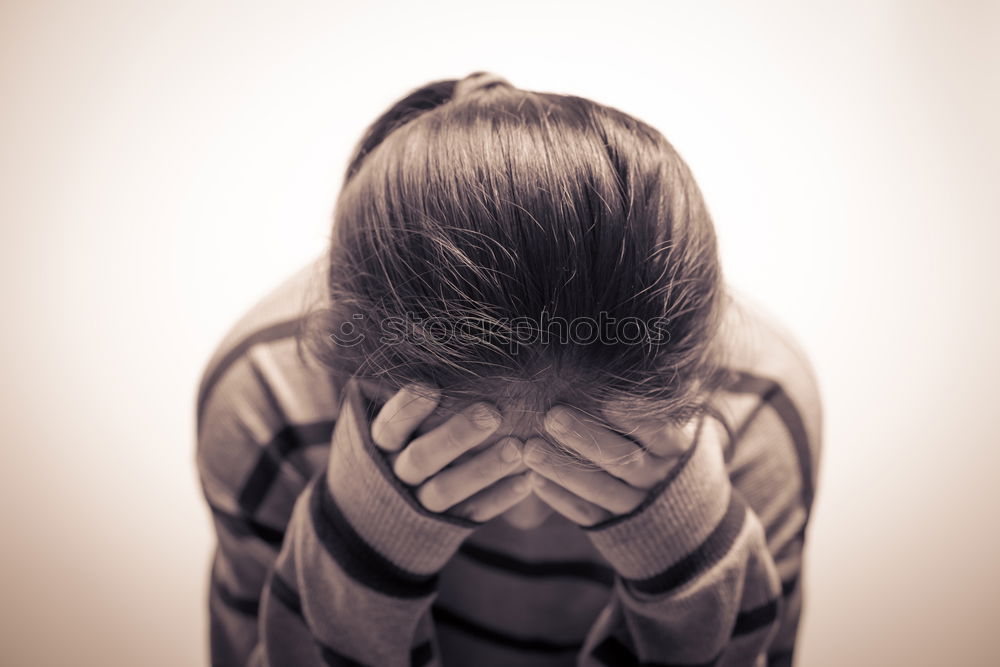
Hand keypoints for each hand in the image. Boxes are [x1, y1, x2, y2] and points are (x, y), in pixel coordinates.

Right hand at [362, 381, 531, 522]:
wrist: (376, 515)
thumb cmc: (396, 446)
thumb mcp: (389, 423)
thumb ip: (413, 399)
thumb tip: (446, 348)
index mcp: (379, 446)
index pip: (390, 428)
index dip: (408, 409)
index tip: (431, 387)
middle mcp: (395, 476)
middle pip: (421, 458)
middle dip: (456, 436)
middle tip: (491, 413)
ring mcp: (418, 506)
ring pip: (446, 490)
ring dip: (484, 469)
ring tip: (518, 448)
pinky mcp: (444, 527)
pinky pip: (473, 514)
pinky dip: (500, 498)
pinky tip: (529, 479)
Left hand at [522, 405, 700, 525]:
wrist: (687, 512)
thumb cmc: (667, 448)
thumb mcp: (676, 422)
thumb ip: (656, 400)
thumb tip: (635, 356)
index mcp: (678, 450)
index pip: (661, 433)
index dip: (636, 417)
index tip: (607, 400)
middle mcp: (660, 480)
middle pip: (624, 460)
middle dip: (585, 437)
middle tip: (552, 416)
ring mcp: (637, 507)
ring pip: (601, 490)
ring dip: (563, 469)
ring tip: (529, 449)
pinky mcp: (614, 527)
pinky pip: (586, 514)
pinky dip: (559, 498)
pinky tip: (533, 480)